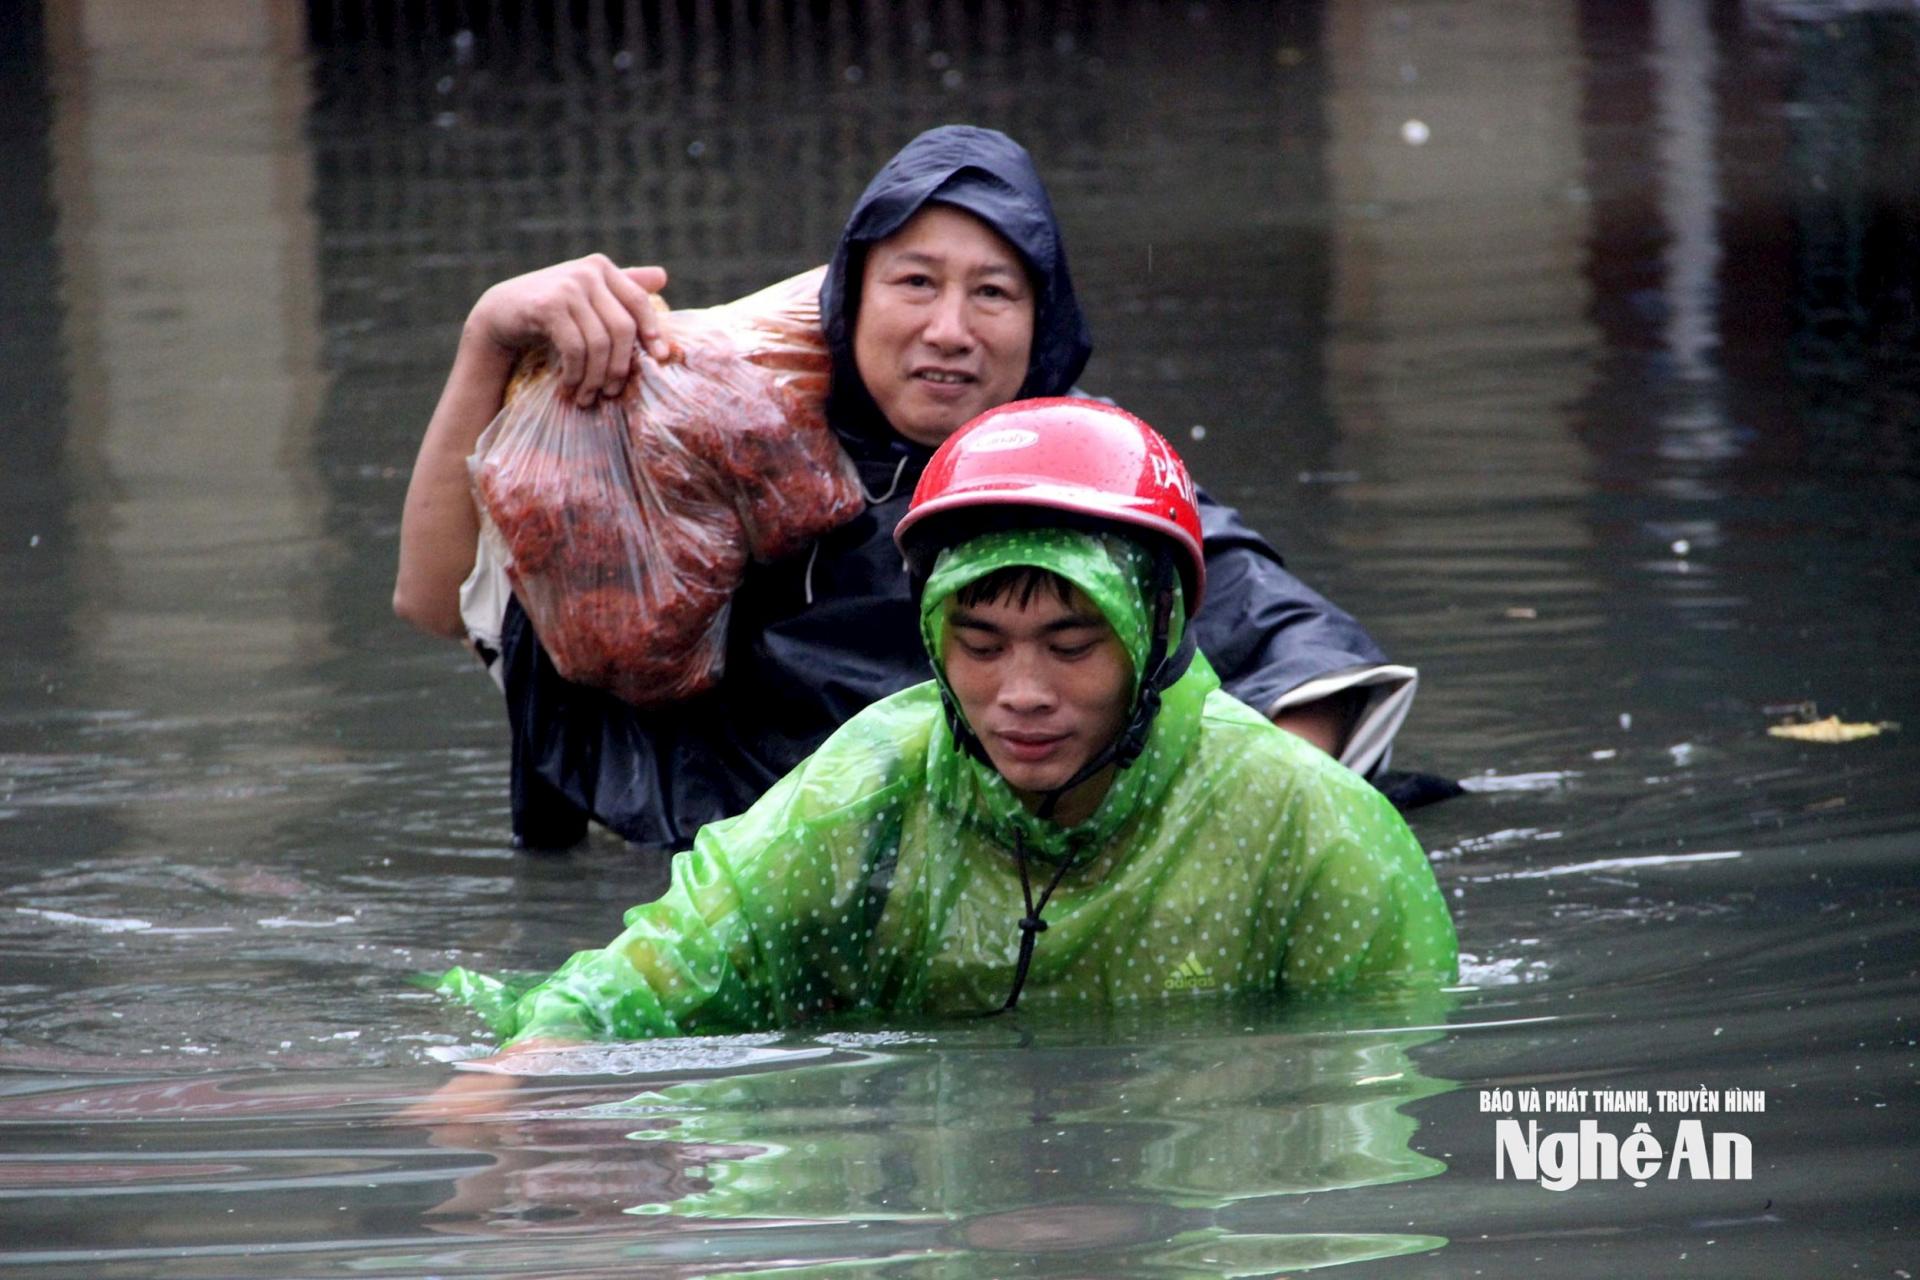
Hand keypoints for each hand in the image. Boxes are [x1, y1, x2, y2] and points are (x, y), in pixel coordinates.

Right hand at [467, 255, 670, 406]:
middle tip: (611, 392)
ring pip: (599, 344)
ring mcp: (567, 287)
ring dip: (595, 378)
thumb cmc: (551, 309)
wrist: (501, 313)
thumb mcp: (587, 295)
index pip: (639, 301)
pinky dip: (576, 374)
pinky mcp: (548, 307)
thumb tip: (663, 277)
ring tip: (589, 397)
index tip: (661, 358)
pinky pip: (575, 349)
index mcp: (602, 268)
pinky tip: (570, 387)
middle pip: (622, 328)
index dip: (653, 330)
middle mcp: (587, 273)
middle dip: (619, 366)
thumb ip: (622, 285)